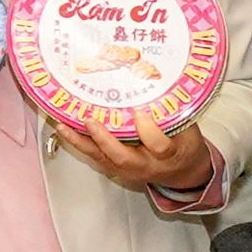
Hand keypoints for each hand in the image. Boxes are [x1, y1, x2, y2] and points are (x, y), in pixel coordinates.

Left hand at [58, 106, 221, 200]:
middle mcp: (147, 165)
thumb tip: (154, 78)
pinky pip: (96, 156)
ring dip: (82, 142)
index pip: (159, 145)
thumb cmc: (184, 146)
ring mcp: (130, 169)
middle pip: (123, 157)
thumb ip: (172, 110)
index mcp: (170, 154)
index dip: (148, 131)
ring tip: (63, 125)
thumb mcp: (188, 129)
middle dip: (105, 140)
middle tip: (91, 121)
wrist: (183, 172)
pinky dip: (79, 142)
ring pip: (104, 158)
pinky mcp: (117, 168)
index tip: (140, 112)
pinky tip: (64, 129)